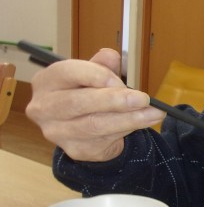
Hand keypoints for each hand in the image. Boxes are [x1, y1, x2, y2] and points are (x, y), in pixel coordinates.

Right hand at [26, 49, 164, 161]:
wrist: (81, 128)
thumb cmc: (86, 93)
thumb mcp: (93, 74)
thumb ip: (102, 65)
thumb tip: (112, 57)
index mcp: (48, 81)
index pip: (68, 73)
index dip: (97, 76)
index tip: (121, 81)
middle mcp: (45, 108)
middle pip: (79, 103)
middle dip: (115, 101)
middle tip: (143, 99)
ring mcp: (58, 132)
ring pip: (95, 125)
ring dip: (129, 119)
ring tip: (154, 113)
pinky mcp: (76, 149)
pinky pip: (105, 140)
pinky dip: (127, 129)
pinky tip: (143, 122)